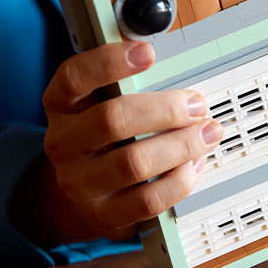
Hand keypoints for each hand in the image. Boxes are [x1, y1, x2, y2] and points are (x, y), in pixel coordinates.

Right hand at [13, 42, 222, 245]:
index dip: (109, 62)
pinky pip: (148, 200)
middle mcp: (64, 143)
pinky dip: (179, 181)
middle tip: (196, 105)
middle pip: (111, 120)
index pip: (74, 77)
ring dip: (180, 145)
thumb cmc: (101, 140)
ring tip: (206, 133)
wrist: (79, 199)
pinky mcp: (104, 215)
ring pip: (134, 163)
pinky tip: (194, 164)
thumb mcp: (100, 105)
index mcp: (62, 106)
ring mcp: (81, 182)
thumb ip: (129, 86)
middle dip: (164, 110)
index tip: (148, 52)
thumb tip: (178, 76)